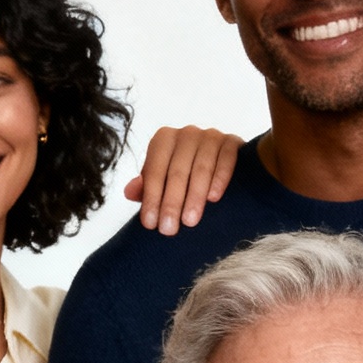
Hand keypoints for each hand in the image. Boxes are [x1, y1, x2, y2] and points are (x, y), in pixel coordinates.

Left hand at [121, 126, 243, 234]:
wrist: (220, 167)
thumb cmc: (185, 177)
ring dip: (195, 196)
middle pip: (177, 171)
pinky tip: (214, 198)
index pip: (154, 170)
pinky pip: (226, 160)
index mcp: (164, 140)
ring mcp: (211, 136)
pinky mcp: (233, 142)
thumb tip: (129, 192)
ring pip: (201, 168)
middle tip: (169, 229)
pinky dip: (219, 179)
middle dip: (171, 202)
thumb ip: (146, 187)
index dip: (151, 198)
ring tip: (190, 221)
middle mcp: (187, 133)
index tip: (150, 224)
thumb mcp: (163, 182)